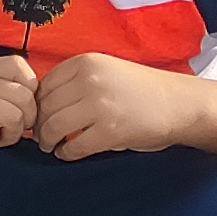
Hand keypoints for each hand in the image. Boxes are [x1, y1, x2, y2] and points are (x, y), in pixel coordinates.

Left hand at [33, 52, 208, 159]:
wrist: (179, 104)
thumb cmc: (140, 91)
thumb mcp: (105, 72)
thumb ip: (76, 82)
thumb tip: (40, 104)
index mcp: (86, 62)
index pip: (43, 85)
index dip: (36, 105)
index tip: (37, 117)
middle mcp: (89, 79)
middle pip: (45, 107)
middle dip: (38, 125)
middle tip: (40, 137)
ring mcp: (100, 105)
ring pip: (54, 126)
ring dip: (47, 140)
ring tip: (51, 146)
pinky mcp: (110, 131)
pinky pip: (74, 146)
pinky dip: (66, 153)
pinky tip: (67, 153)